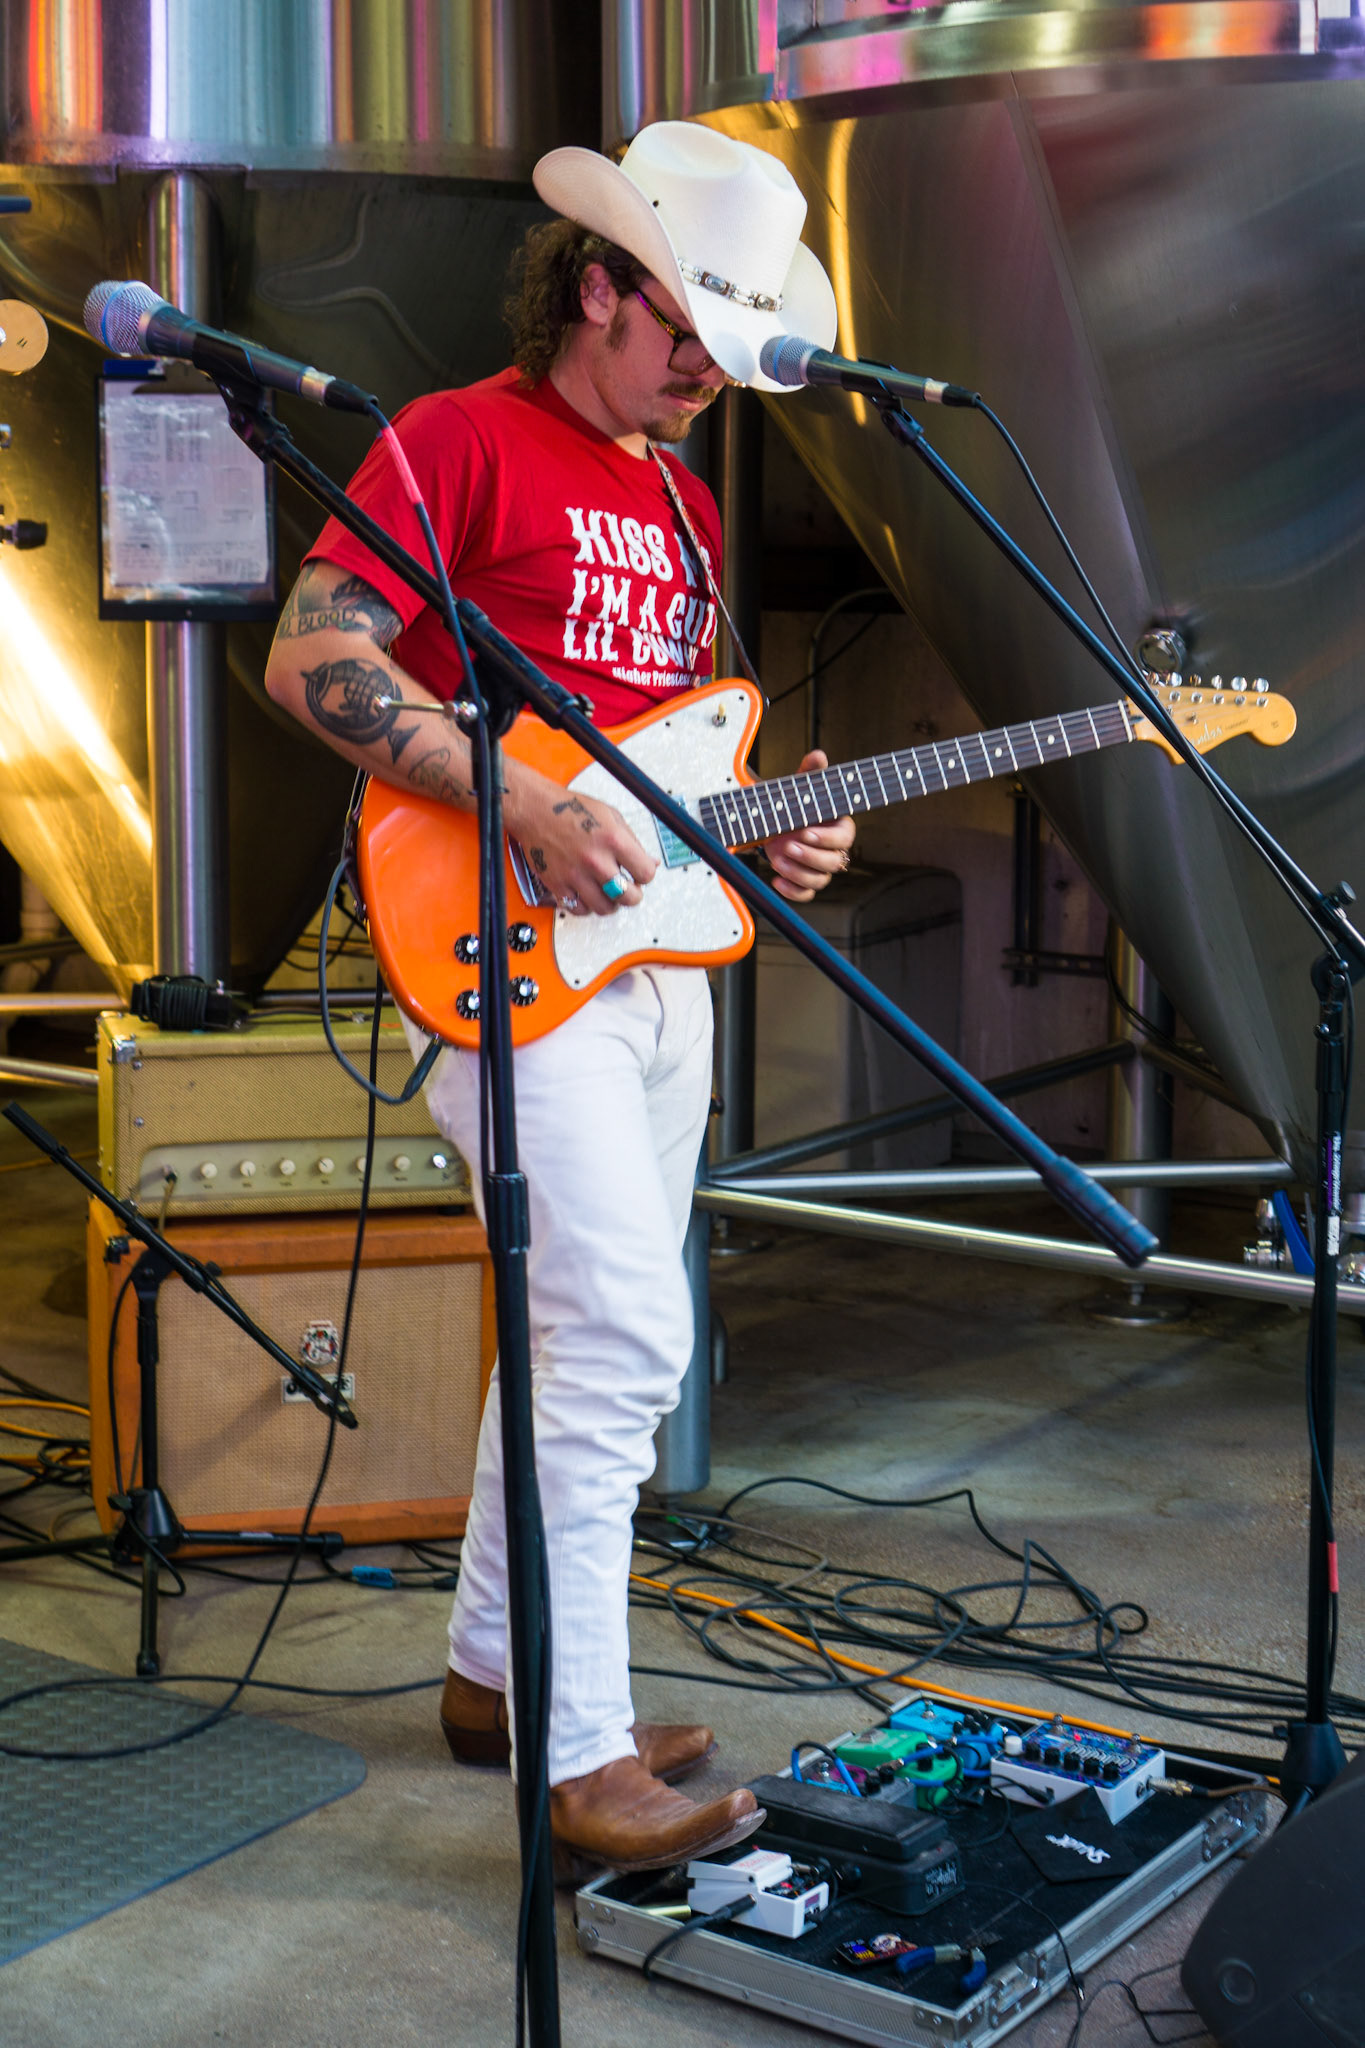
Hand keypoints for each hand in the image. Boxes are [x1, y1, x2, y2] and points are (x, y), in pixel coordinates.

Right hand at [507, 768, 656, 915]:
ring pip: (605, 908)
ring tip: (607, 892)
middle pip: (629, 897)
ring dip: (610, 903)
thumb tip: (651, 862)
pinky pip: (579, 909)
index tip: (640, 873)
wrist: (534, 810)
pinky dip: (587, 905)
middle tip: (628, 888)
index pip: (646, 873)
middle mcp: (595, 859)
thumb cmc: (569, 809)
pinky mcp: (558, 885)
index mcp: (613, 839)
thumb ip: (632, 841)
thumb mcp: (610, 816)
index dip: (645, 875)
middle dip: (633, 894)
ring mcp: (576, 875)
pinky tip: (588, 894)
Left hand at [763, 750, 855, 900]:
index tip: (806, 832)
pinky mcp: (803, 881)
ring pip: (820, 880)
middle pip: (834, 863)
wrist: (772, 820)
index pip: (844, 838)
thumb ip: (810, 772)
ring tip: (778, 861)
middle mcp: (831, 850)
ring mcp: (817, 868)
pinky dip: (791, 890)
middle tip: (788, 846)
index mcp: (837, 827)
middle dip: (810, 857)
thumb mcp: (798, 786)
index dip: (826, 839)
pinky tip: (776, 879)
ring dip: (799, 874)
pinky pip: (805, 894)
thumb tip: (818, 755)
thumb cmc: (792, 803)